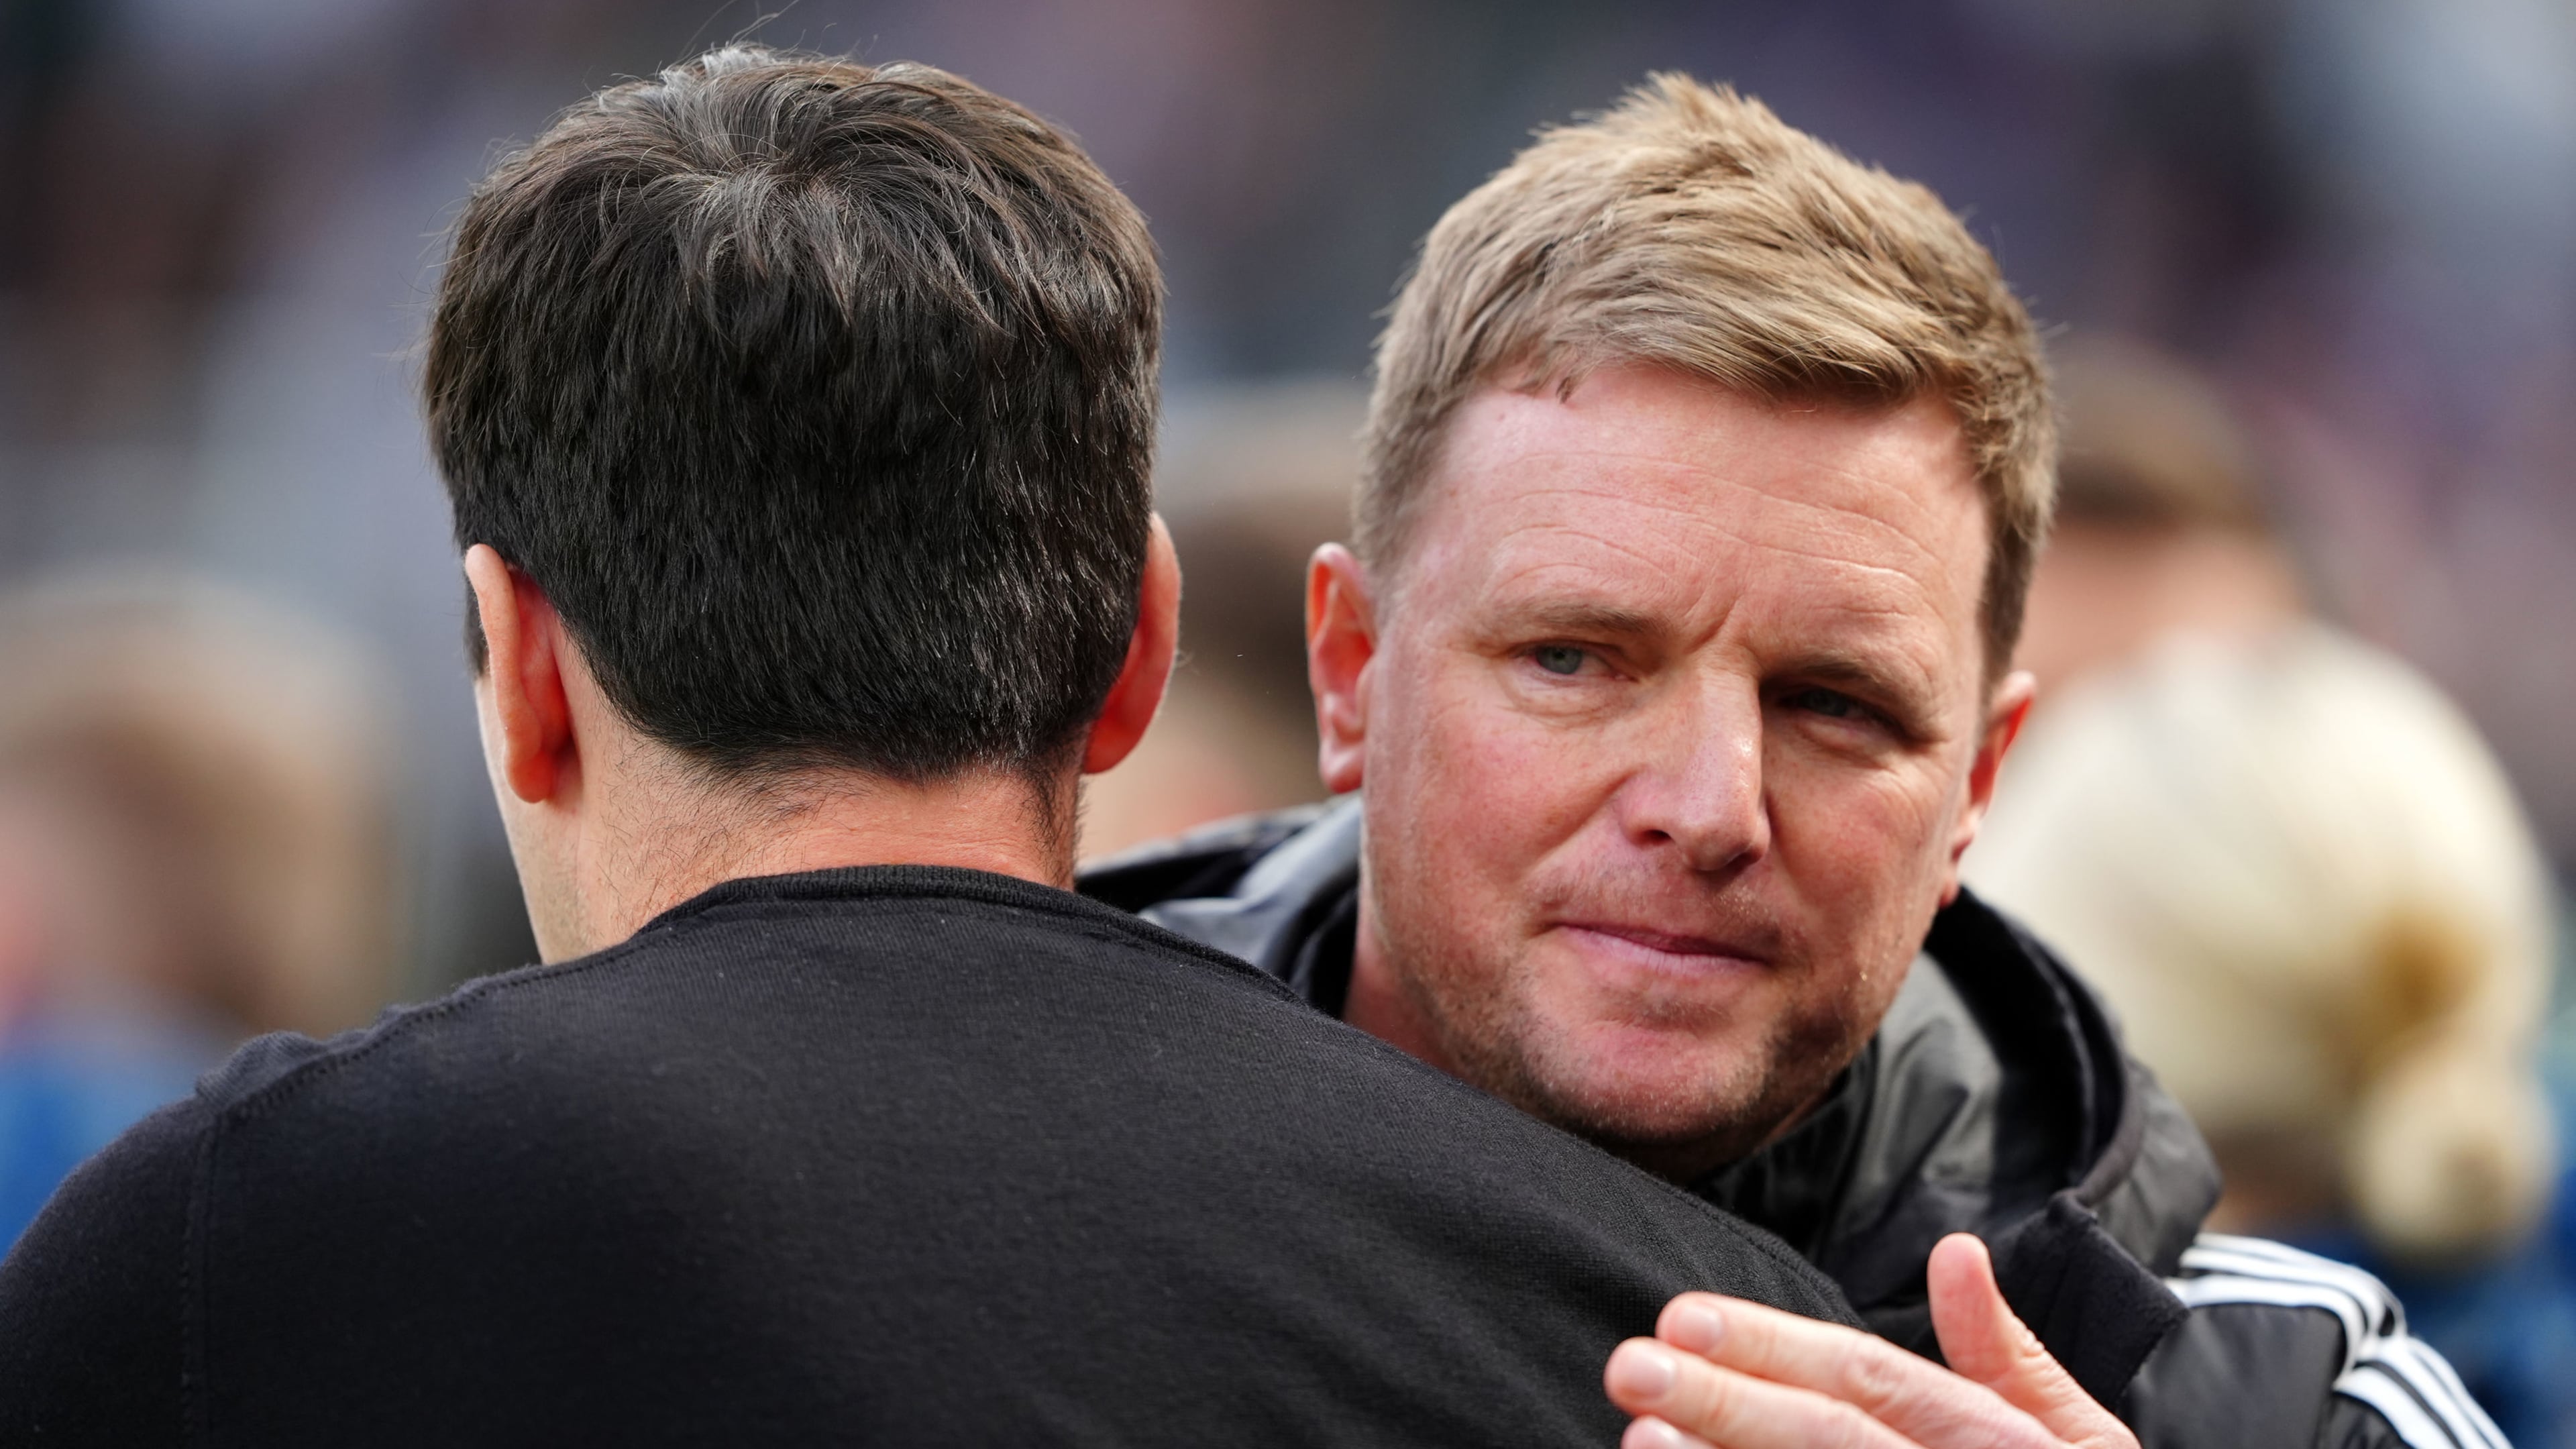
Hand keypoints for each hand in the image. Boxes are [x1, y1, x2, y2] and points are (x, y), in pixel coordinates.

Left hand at [1603, 1233, 2139, 1448]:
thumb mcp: (2081, 1442)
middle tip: (1628, 1366)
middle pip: (1829, 1440)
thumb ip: (2012, 1357)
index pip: (1870, 1381)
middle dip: (1725, 1403)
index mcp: (1996, 1442)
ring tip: (1637, 1441)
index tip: (1680, 1315)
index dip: (1776, 1347)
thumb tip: (1956, 1249)